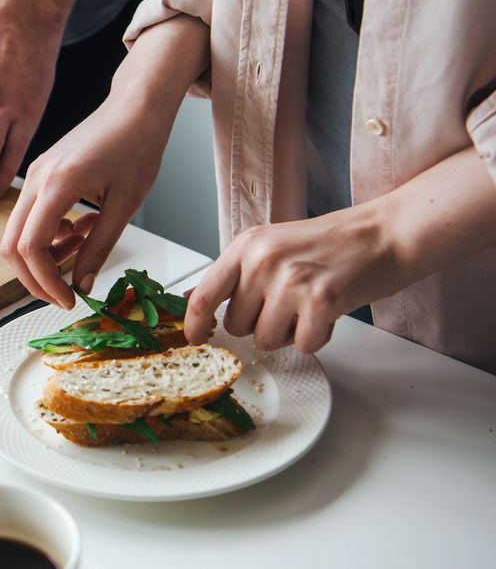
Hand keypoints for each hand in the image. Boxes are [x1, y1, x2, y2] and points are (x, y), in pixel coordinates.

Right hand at [0, 99, 171, 308]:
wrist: (136, 107)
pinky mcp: (41, 174)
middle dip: (34, 278)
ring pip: (18, 232)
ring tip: (81, 252)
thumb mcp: (125, 205)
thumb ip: (99, 248)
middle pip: (12, 245)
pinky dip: (48, 235)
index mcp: (58, 183)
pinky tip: (80, 230)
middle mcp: (37, 178)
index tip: (68, 299)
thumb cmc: (137, 144)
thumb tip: (82, 284)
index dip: (47, 282)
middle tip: (63, 294)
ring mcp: (35, 175)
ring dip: (44, 255)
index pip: (32, 247)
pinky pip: (31, 215)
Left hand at [184, 207, 400, 353]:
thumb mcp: (271, 245)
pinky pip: (302, 344)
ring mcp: (292, 280)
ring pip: (265, 340)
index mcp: (247, 245)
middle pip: (235, 326)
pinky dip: (316, 336)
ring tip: (308, 305)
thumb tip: (195, 300)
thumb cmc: (330, 243)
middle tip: (287, 304)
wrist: (385, 233)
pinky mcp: (321, 301)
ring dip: (288, 333)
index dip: (194, 324)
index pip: (203, 295)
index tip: (195, 339)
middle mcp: (264, 261)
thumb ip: (235, 274)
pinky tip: (328, 311)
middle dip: (259, 324)